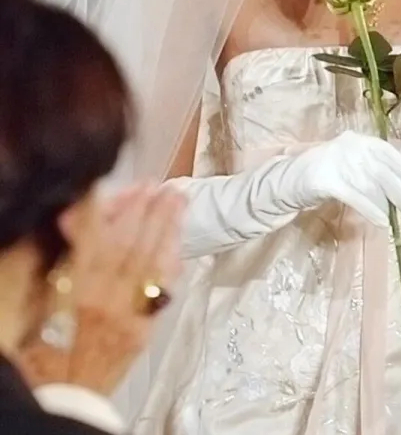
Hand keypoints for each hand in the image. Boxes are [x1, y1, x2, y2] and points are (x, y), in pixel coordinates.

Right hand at [18, 185, 185, 394]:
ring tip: (176, 200)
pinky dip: (172, 262)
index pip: (90, 245)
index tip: (104, 189)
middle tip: (155, 185)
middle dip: (142, 213)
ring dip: (165, 228)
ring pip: (151, 263)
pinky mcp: (144, 329)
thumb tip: (47, 236)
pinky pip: (163, 289)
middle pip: (128, 248)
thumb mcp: (33, 318)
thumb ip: (39, 276)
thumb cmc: (44, 362)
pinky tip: (179, 242)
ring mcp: (130, 316)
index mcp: (76, 298)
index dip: (97, 214)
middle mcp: (107, 304)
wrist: (66, 402)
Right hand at [282, 130, 400, 224]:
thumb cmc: (327, 173)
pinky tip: (381, 221)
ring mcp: (336, 161)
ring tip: (398, 219)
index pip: (391, 154)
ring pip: (371, 185)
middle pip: (384, 172)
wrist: (286, 180)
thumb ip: (381, 159)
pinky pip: (354, 196)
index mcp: (361, 140)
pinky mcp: (324, 179)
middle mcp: (351, 146)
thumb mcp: (357, 162)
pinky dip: (370, 210)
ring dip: (388, 205)